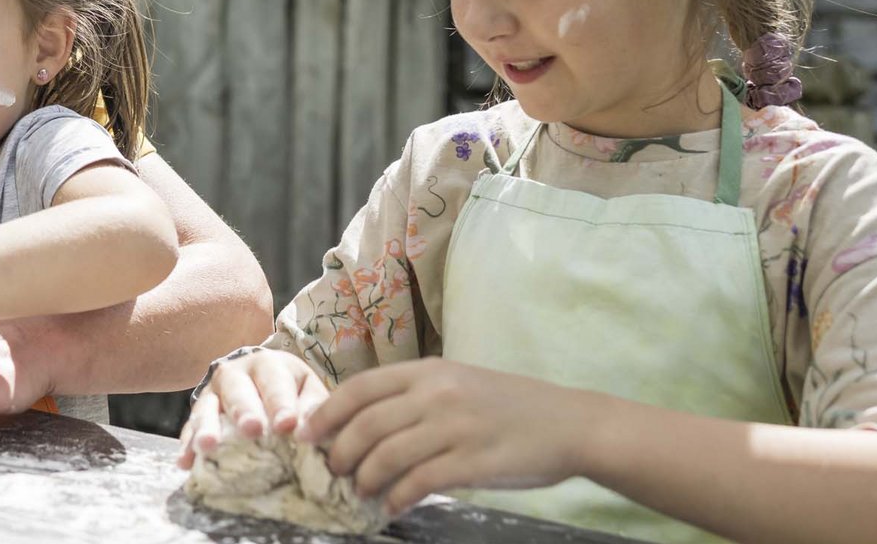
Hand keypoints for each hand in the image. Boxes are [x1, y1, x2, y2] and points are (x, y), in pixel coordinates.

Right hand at [176, 347, 325, 468]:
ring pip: (207, 407)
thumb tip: (310, 430)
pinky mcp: (198, 411)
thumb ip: (312, 407)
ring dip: (206, 427)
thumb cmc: (290, 389)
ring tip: (207, 447)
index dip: (281, 403)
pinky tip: (185, 462)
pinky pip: (189, 427)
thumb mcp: (306, 389)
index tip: (287, 425)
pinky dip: (187, 444)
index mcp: (268, 364)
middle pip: (237, 390)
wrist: (261, 378)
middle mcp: (236, 373)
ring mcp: (213, 392)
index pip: (275, 382)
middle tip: (251, 430)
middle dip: (244, 410)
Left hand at [297, 358, 599, 515]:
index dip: (326, 413)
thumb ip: (414, 398)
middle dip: (340, 453)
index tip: (305, 434)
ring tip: (361, 491)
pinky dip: (397, 496)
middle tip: (334, 472)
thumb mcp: (457, 384)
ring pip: (387, 454)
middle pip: (366, 424)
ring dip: (365, 479)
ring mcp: (456, 427)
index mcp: (428, 371)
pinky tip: (392, 505)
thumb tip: (361, 424)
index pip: (360, 388)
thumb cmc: (509, 407)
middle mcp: (437, 394)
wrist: (570, 423)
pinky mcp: (475, 462)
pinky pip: (419, 481)